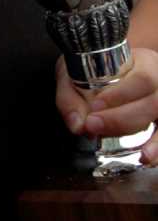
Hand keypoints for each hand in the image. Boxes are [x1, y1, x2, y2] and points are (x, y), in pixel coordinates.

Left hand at [55, 49, 157, 163]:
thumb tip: (77, 125)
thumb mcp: (76, 71)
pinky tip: (146, 157)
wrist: (107, 68)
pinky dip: (157, 149)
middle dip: (122, 119)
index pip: (142, 78)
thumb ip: (71, 96)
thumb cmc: (95, 68)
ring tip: (128, 150)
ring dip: (148, 140)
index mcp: (145, 63)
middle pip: (153, 103)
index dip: (120, 95)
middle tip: (93, 126)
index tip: (95, 105)